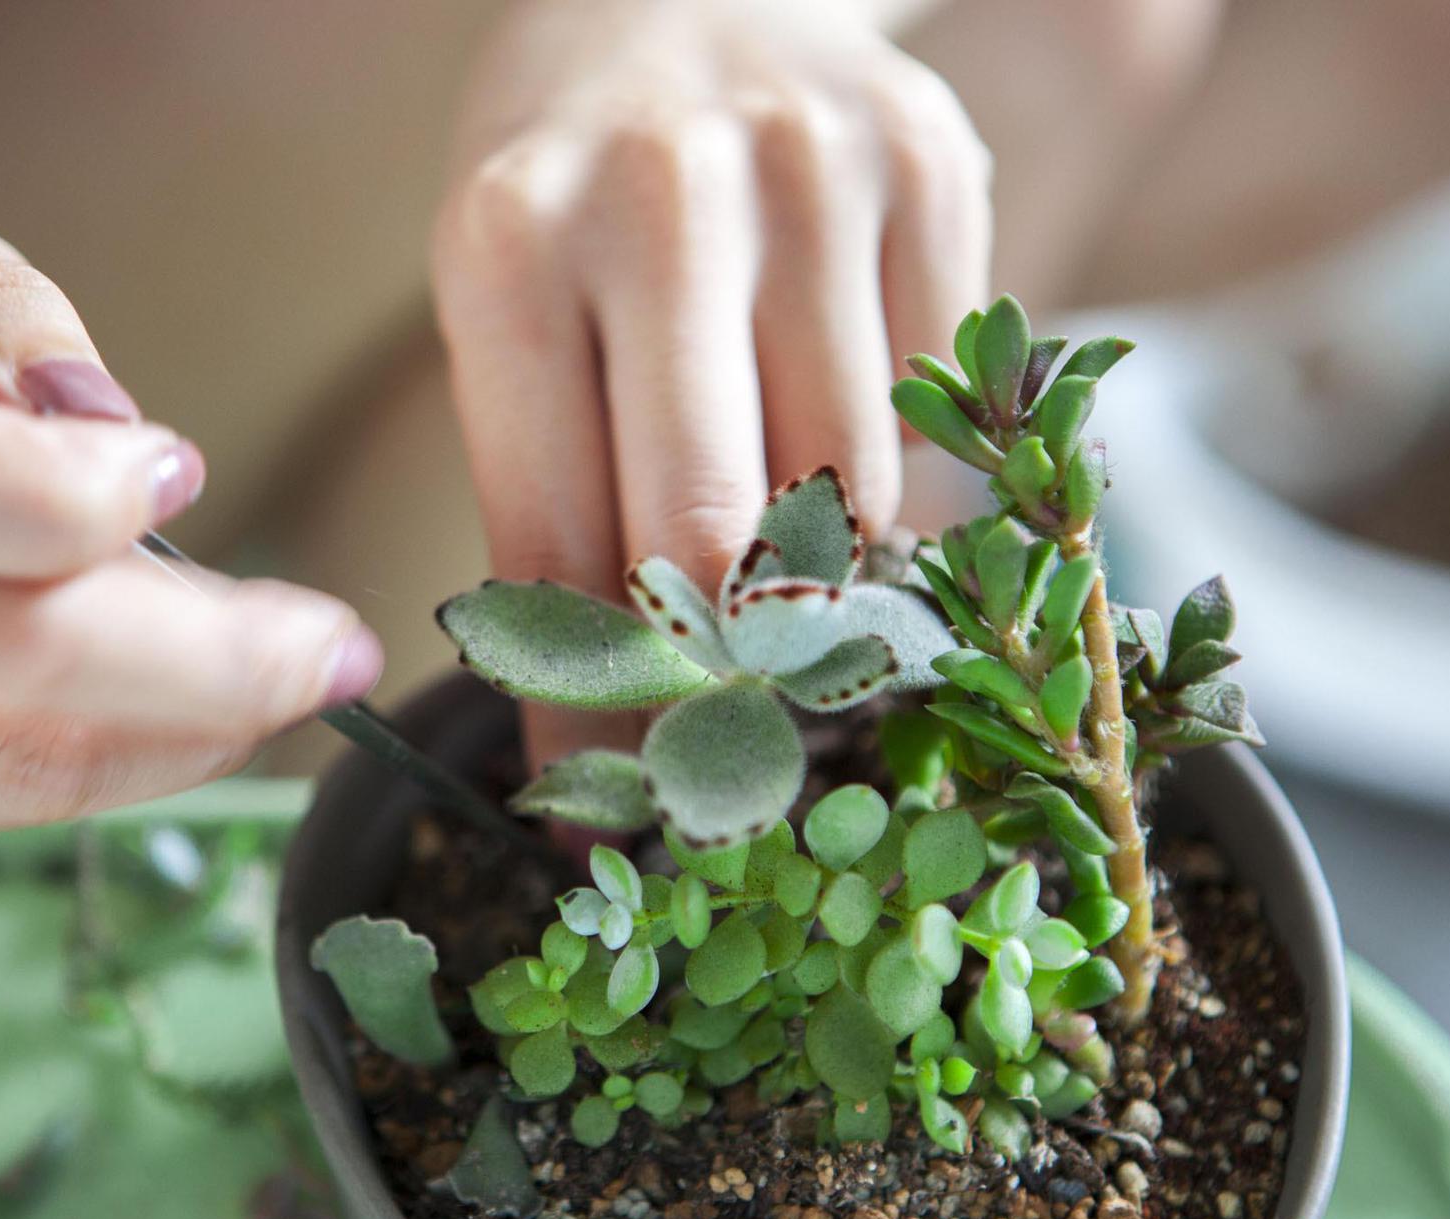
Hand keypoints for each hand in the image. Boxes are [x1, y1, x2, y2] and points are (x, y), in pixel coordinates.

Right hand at [0, 213, 381, 857]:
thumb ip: (9, 317)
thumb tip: (113, 433)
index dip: (78, 492)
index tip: (174, 468)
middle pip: (18, 660)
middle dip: (224, 664)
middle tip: (331, 647)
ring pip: (19, 772)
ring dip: (191, 735)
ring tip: (274, 685)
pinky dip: (102, 766)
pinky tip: (157, 715)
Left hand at [433, 0, 989, 766]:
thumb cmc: (569, 194)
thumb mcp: (506, 320)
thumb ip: (548, 508)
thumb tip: (598, 756)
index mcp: (511, 246)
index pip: (559, 540)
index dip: (589, 707)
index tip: (606, 823)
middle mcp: (666, 196)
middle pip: (720, 528)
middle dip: (723, 675)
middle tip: (727, 760)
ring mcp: (816, 169)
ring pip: (855, 480)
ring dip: (824, 575)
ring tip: (788, 582)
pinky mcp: (934, 163)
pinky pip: (943, 408)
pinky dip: (903, 474)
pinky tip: (847, 444)